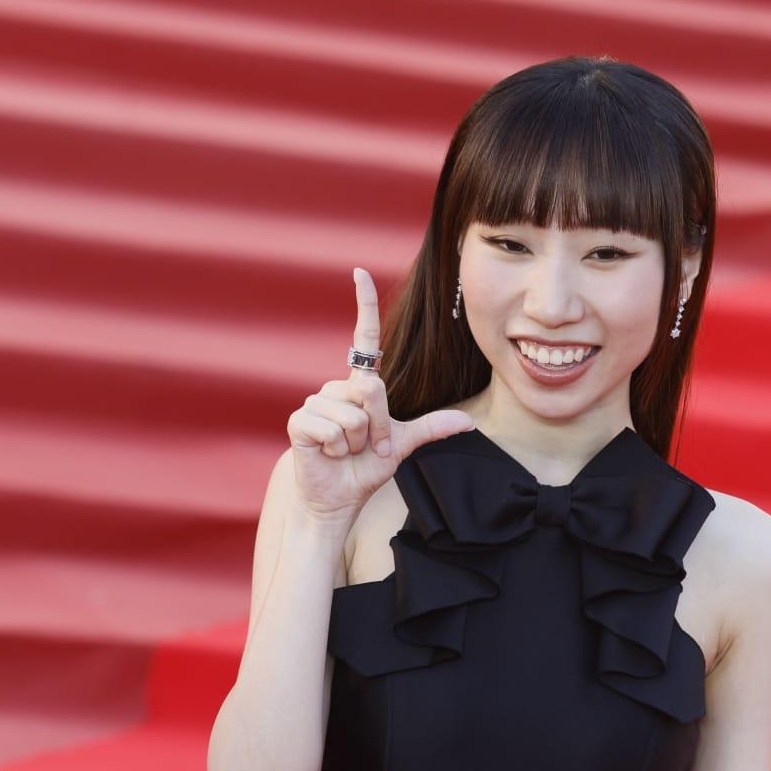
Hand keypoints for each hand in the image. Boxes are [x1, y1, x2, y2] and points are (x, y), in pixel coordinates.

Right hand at [287, 267, 476, 525]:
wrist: (338, 497)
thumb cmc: (366, 468)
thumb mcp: (404, 445)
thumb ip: (432, 428)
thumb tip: (470, 422)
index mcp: (360, 387)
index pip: (365, 338)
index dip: (364, 305)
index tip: (360, 272)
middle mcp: (337, 388)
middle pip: (371, 390)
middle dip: (378, 427)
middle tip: (368, 447)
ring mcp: (315, 402)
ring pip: (353, 415)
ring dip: (357, 443)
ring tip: (345, 451)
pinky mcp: (299, 421)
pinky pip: (331, 428)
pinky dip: (337, 449)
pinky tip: (328, 454)